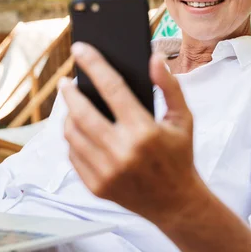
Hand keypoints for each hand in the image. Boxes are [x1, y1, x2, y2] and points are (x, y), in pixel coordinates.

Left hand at [60, 42, 203, 225]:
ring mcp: (106, 172)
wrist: (176, 204)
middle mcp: (121, 152)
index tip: (80, 48)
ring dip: (69, 115)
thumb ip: (169, 87)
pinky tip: (79, 131)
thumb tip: (153, 57)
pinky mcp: (96, 186)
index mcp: (144, 131)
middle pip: (81, 112)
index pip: (112, 88)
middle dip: (70, 92)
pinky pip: (73, 155)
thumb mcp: (183, 119)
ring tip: (73, 106)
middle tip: (67, 82)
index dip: (94, 64)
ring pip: (72, 134)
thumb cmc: (179, 155)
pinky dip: (73, 139)